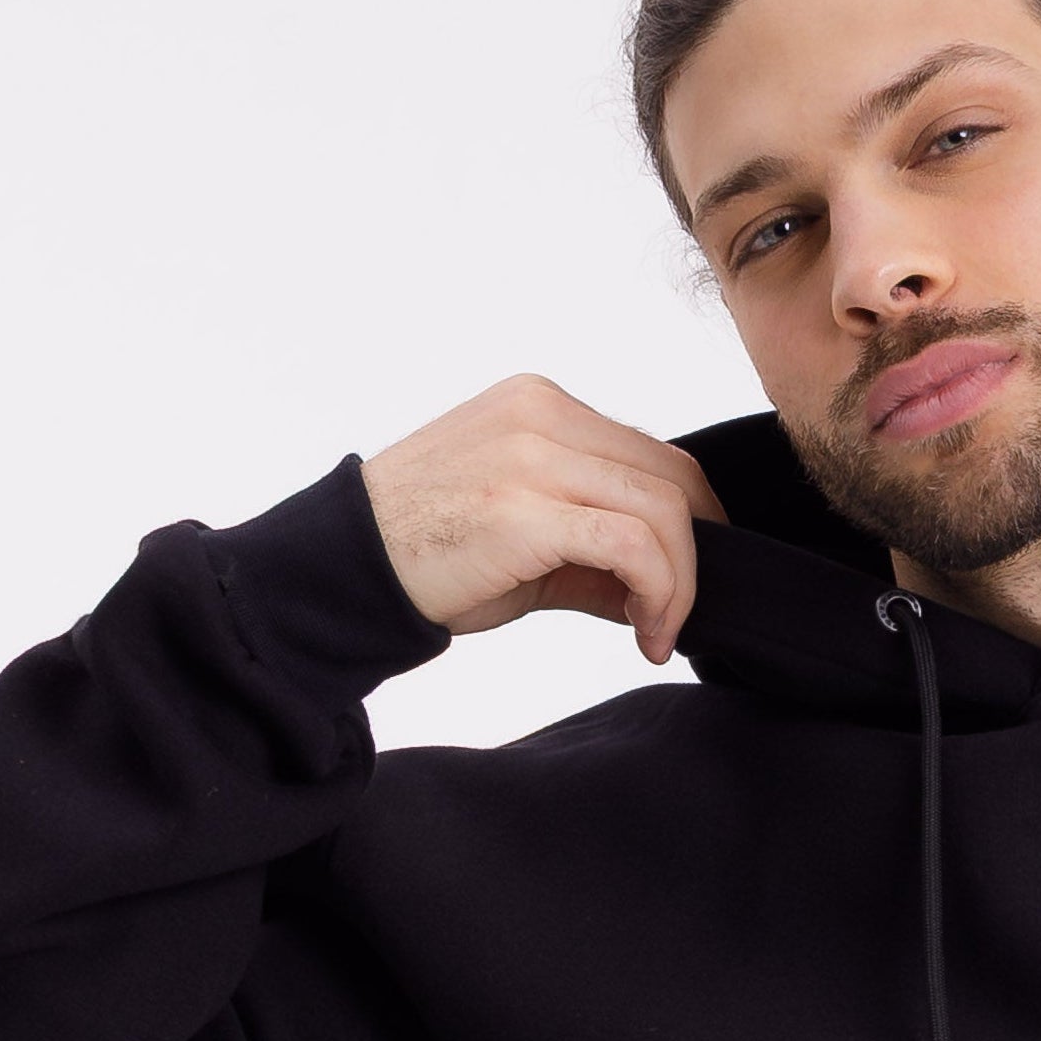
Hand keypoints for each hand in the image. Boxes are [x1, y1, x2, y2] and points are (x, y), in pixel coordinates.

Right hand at [359, 375, 725, 662]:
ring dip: (681, 586)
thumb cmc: (424, 553)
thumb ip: (594, 547)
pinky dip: (661, 595)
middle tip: (678, 620)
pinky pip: (633, 544)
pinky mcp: (525, 508)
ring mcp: (532, 455)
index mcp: (541, 406)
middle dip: (696, 557)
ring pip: (664, 510)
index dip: (690, 525)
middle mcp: (542, 414)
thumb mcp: (522, 532)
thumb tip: (665, 590)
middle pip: (672, 477)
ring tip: (658, 634)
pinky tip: (646, 634)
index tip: (680, 587)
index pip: (653, 455)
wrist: (344, 569)